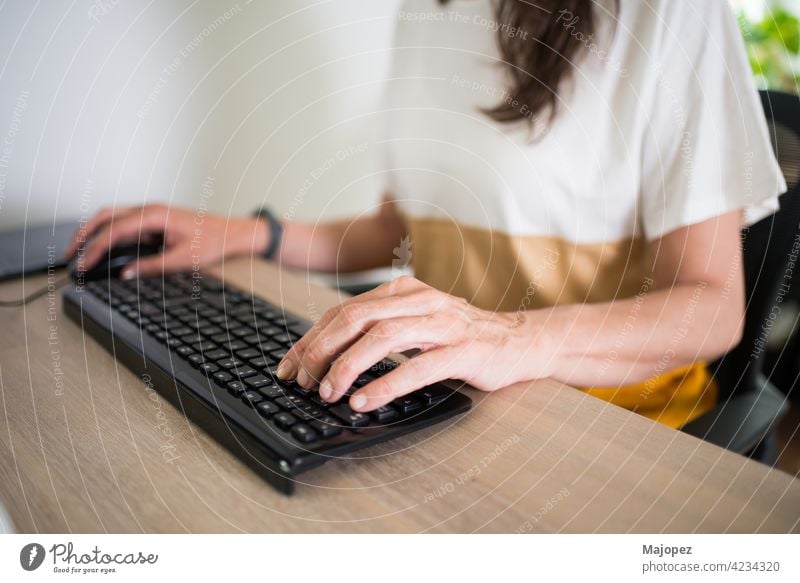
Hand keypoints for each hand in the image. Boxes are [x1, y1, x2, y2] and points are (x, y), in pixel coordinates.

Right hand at [65, 204, 268, 277]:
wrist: (232, 233)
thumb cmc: (213, 241)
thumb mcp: (183, 259)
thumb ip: (152, 266)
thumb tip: (125, 274)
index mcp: (155, 215)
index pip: (114, 230)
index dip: (94, 248)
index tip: (81, 263)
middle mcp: (150, 210)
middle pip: (106, 216)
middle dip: (84, 234)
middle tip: (70, 255)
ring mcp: (151, 213)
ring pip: (113, 217)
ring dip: (94, 232)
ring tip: (81, 251)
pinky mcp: (155, 221)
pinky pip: (125, 223)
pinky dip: (109, 233)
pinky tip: (104, 248)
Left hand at [276, 276, 551, 411]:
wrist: (519, 340)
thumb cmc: (460, 337)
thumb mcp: (415, 324)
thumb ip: (378, 330)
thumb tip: (325, 357)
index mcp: (402, 291)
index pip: (343, 311)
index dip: (310, 339)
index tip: (288, 368)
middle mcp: (420, 300)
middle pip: (355, 318)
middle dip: (320, 351)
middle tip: (301, 381)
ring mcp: (443, 323)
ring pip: (382, 337)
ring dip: (347, 366)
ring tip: (328, 392)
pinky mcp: (463, 350)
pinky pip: (417, 367)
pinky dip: (386, 385)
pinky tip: (364, 402)